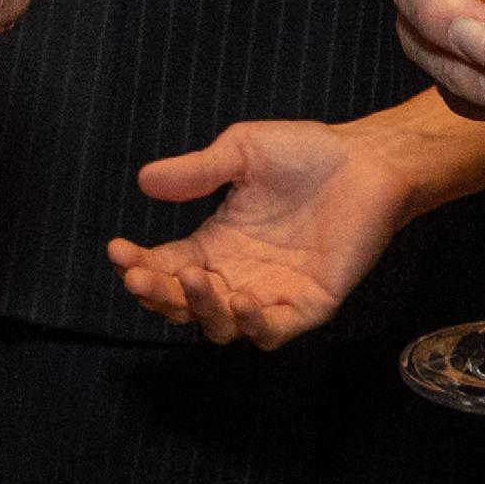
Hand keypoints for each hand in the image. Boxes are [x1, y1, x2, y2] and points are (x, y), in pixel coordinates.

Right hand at [106, 118, 431, 347]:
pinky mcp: (309, 304)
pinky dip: (253, 325)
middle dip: (157, 294)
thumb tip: (143, 181)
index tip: (117, 250)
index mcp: (216, 244)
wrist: (367, 161)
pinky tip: (239, 299)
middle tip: (139, 276)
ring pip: (222, 326)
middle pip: (184, 304)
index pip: (165, 267)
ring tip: (192, 280)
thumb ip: (196, 171)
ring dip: (200, 310)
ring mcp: (272, 294)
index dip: (138, 265)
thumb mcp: (241, 152)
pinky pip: (274, 332)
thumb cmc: (306, 153)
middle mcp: (237, 275)